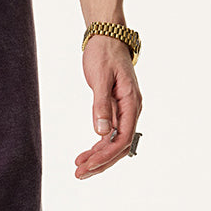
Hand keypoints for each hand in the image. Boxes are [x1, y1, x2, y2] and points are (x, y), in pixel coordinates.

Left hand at [75, 35, 142, 179]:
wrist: (107, 36)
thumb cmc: (104, 53)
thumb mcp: (100, 78)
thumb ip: (101, 105)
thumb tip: (101, 132)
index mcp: (131, 102)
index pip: (123, 138)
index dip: (106, 155)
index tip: (88, 165)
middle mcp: (131, 109)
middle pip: (120, 146)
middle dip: (101, 162)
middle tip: (79, 174)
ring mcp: (124, 110)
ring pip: (115, 142)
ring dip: (99, 157)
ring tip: (79, 168)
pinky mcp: (116, 109)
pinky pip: (110, 134)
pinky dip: (98, 146)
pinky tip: (86, 155)